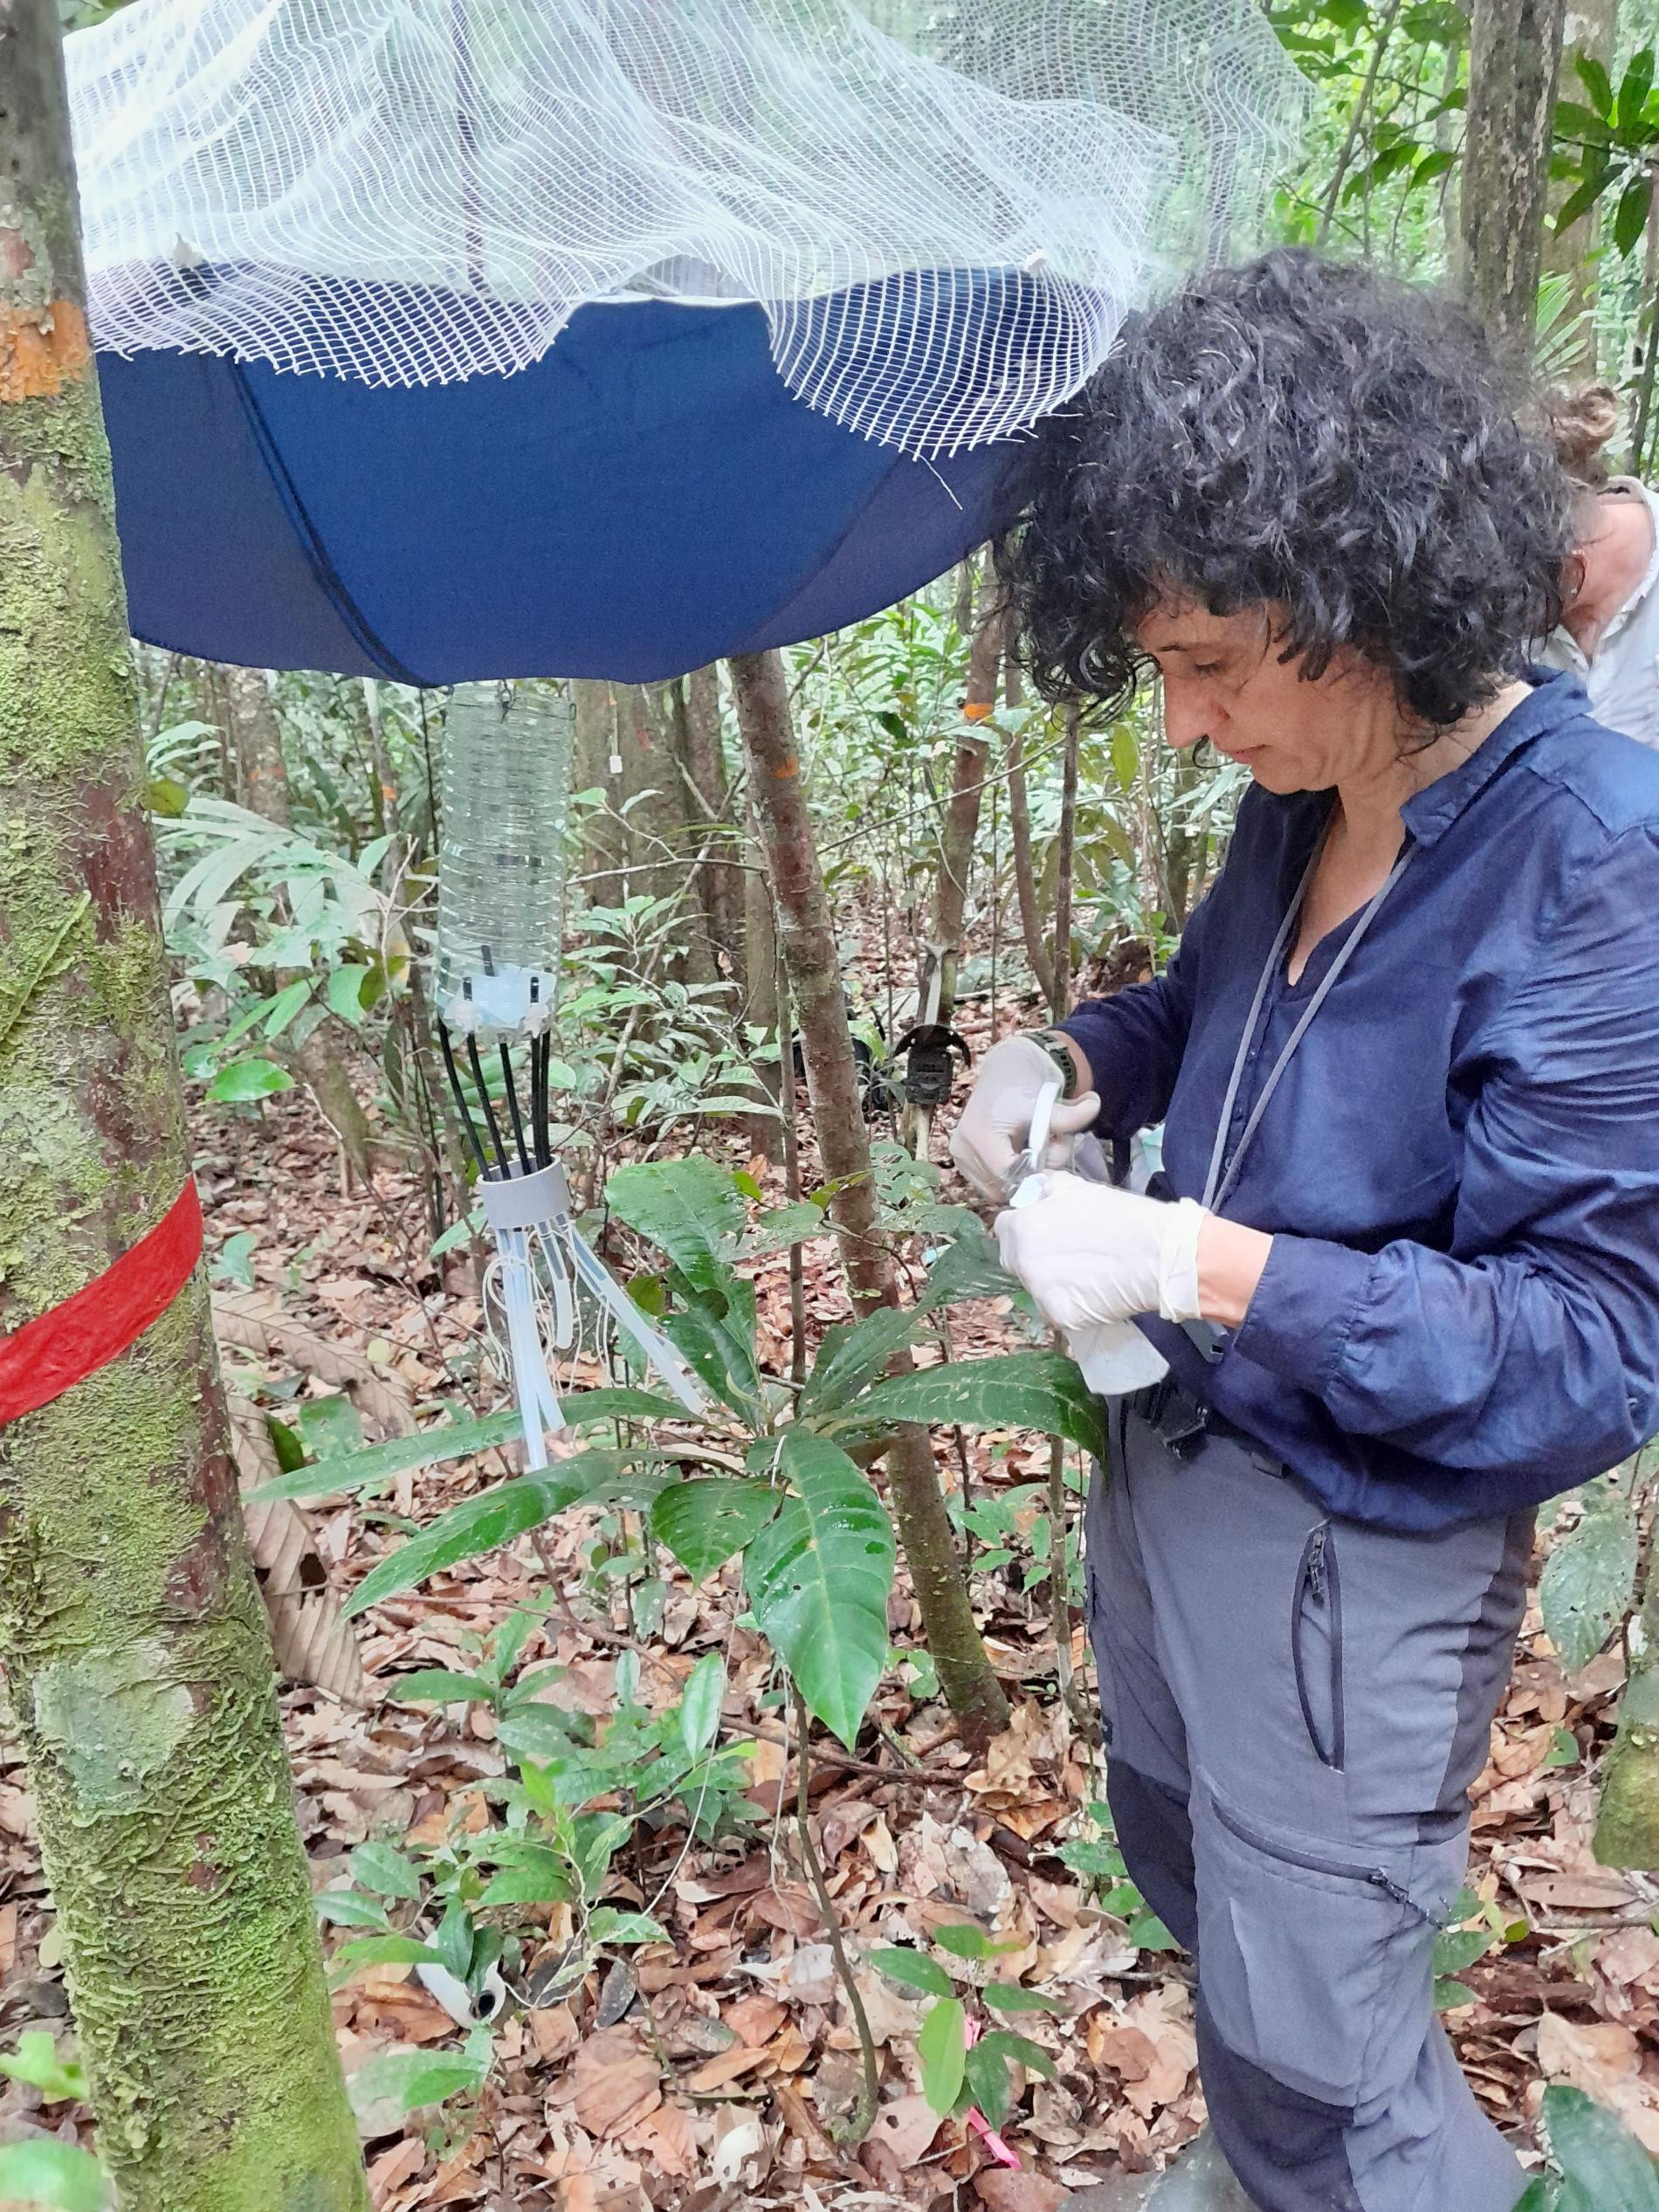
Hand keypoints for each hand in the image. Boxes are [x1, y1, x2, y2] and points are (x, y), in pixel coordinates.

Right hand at [949, 1035, 1100, 1199]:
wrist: (1005, 1072)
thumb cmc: (1023, 1088)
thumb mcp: (1047, 1104)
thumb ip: (1069, 1116)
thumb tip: (1095, 1105)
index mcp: (981, 1135)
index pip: (1010, 1175)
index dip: (1034, 1176)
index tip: (1052, 1167)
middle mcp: (963, 1149)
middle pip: (1004, 1184)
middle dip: (1030, 1175)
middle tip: (1046, 1151)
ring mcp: (959, 1156)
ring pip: (997, 1187)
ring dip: (1018, 1176)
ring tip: (1031, 1151)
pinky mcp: (960, 1159)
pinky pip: (989, 1182)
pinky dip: (1006, 1174)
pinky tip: (1017, 1155)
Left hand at [994, 1173, 1205, 1330]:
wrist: (1157, 1254)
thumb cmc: (1120, 1216)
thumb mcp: (1077, 1188)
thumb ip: (1047, 1189)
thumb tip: (1036, 1191)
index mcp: (1022, 1228)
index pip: (1004, 1229)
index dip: (1024, 1226)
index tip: (1043, 1230)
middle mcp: (1023, 1263)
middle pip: (1015, 1261)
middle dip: (1033, 1256)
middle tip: (1067, 1253)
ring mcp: (1040, 1293)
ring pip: (1037, 1289)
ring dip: (1053, 1283)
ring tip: (1087, 1273)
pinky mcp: (1061, 1317)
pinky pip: (1058, 1310)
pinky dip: (1073, 1304)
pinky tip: (1096, 1292)